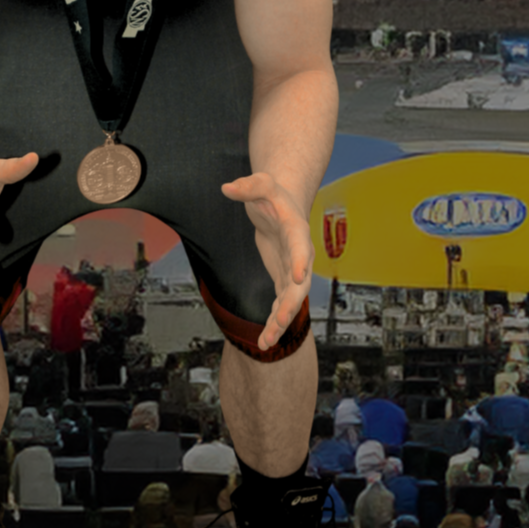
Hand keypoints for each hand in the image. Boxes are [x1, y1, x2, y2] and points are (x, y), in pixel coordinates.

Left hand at [221, 170, 312, 350]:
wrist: (283, 206)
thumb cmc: (273, 195)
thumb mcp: (261, 184)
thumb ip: (248, 186)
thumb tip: (226, 188)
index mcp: (297, 231)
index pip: (302, 248)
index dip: (301, 262)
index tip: (298, 278)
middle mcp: (300, 255)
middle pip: (299, 284)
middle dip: (290, 304)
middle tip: (279, 323)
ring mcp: (293, 269)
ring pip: (291, 300)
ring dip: (280, 321)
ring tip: (266, 343)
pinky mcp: (285, 278)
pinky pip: (282, 302)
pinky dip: (276, 319)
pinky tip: (265, 338)